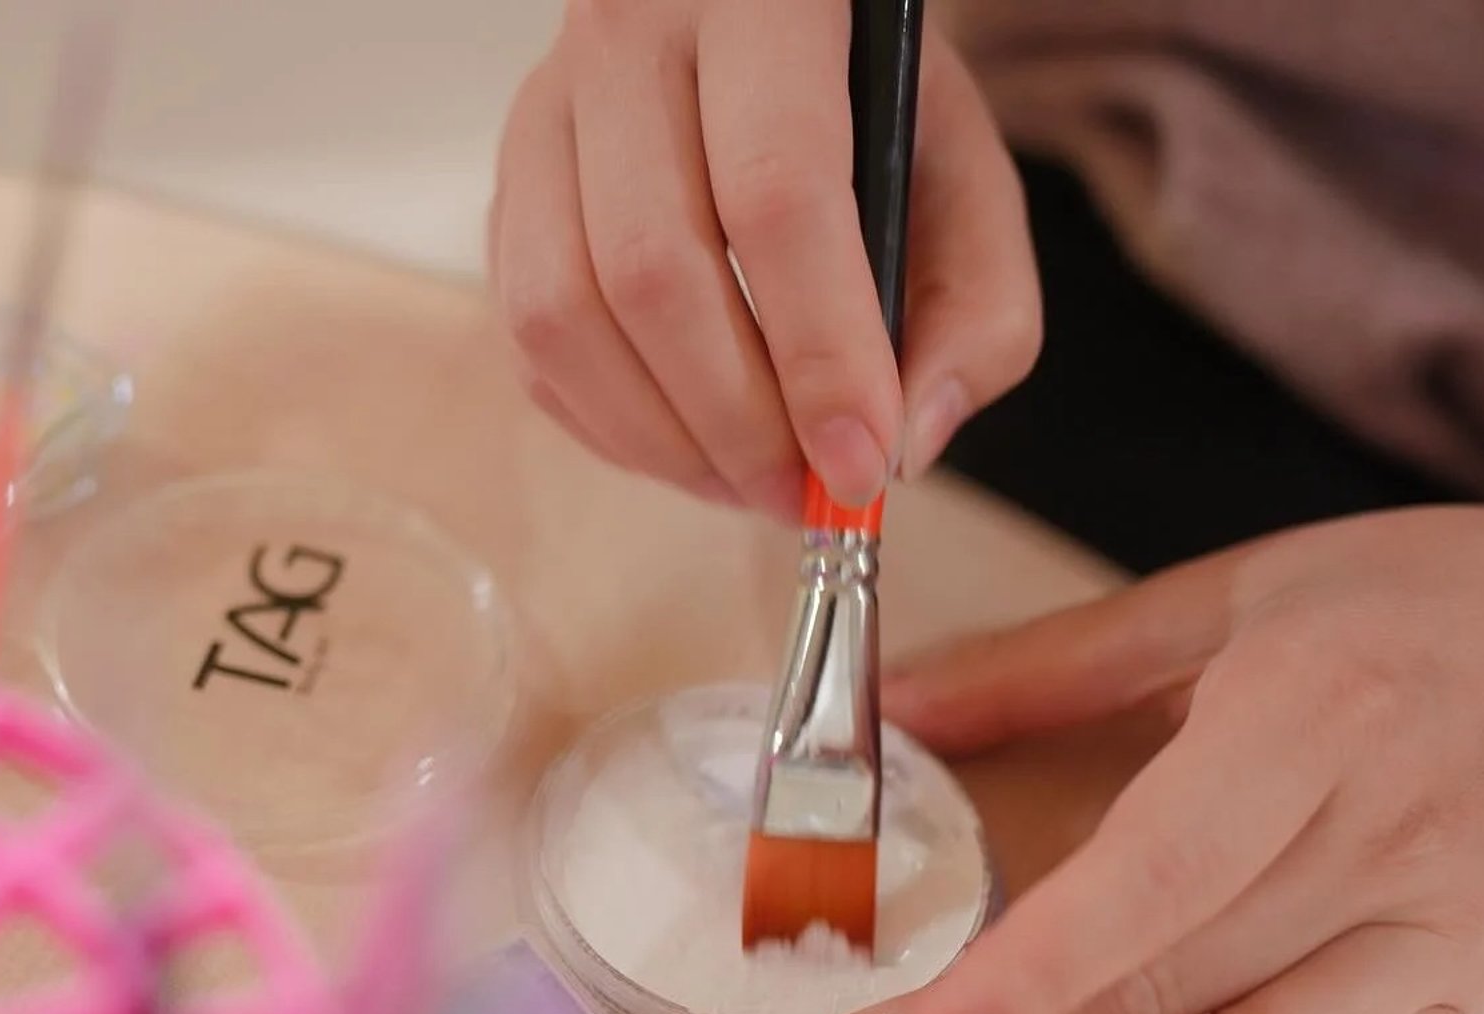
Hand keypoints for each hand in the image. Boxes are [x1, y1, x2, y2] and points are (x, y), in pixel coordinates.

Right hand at [488, 0, 1039, 518]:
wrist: (760, 37)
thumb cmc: (868, 107)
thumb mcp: (966, 176)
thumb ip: (979, 311)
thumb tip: (904, 443)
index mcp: (765, 3)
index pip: (775, 192)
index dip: (817, 354)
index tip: (859, 465)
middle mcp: (627, 38)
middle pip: (651, 270)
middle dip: (735, 421)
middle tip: (802, 495)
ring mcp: (543, 114)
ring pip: (562, 314)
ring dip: (660, 438)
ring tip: (745, 482)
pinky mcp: (505, 190)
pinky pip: (526, 339)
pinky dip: (607, 423)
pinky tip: (686, 442)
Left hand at [792, 507, 1483, 1013]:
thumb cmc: (1411, 600)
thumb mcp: (1233, 591)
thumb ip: (1055, 661)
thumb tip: (902, 708)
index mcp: (1316, 720)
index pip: (1157, 880)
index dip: (1031, 978)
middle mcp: (1386, 846)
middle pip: (1178, 991)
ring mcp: (1436, 939)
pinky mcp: (1457, 997)